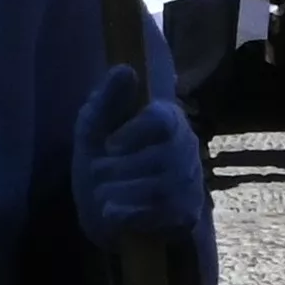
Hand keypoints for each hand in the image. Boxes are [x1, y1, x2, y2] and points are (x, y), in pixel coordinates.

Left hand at [71, 66, 206, 247]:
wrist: (105, 209)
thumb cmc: (103, 158)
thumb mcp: (94, 126)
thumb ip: (106, 98)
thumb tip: (126, 69)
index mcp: (167, 116)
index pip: (163, 121)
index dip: (134, 133)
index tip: (108, 145)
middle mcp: (186, 147)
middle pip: (160, 157)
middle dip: (119, 168)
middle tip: (97, 172)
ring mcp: (190, 181)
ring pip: (160, 187)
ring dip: (121, 192)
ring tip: (102, 194)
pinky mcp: (186, 213)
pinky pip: (162, 215)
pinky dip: (131, 215)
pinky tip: (114, 212)